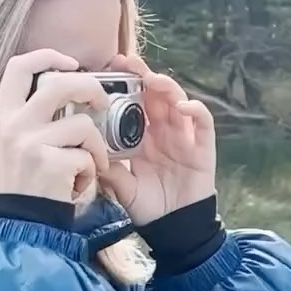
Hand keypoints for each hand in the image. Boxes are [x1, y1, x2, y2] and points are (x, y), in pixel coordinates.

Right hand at [0, 50, 110, 202]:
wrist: (18, 226)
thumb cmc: (22, 184)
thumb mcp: (11, 143)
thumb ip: (29, 115)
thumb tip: (63, 86)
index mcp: (2, 115)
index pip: (18, 66)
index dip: (47, 56)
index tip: (69, 63)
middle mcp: (13, 124)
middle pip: (59, 84)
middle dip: (90, 88)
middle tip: (102, 103)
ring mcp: (30, 144)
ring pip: (82, 124)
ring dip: (96, 145)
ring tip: (91, 163)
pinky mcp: (50, 165)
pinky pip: (87, 156)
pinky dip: (91, 171)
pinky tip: (78, 184)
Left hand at [102, 55, 215, 225]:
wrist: (174, 228)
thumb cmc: (149, 207)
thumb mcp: (122, 188)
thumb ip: (109, 171)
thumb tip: (87, 153)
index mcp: (143, 136)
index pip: (134, 102)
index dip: (125, 85)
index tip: (108, 69)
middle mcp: (164, 131)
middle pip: (155, 94)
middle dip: (142, 75)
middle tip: (126, 62)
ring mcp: (184, 136)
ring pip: (178, 101)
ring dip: (166, 86)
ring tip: (152, 78)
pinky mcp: (202, 147)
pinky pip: (202, 122)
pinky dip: (195, 110)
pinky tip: (183, 106)